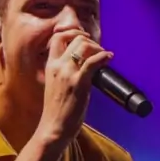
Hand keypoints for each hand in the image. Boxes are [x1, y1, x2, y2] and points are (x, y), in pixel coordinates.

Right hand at [36, 29, 113, 146]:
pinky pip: (93, 61)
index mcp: (50, 66)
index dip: (72, 33)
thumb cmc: (56, 112)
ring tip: (103, 55)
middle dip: (89, 40)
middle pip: (75, 38)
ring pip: (84, 45)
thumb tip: (82, 66)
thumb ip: (63, 74)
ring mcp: (67, 73)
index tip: (83, 37)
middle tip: (97, 49)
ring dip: (97, 47)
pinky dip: (104, 56)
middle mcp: (57, 66)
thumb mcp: (55, 86)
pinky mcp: (79, 83)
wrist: (53, 128)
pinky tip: (108, 59)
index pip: (58, 37)